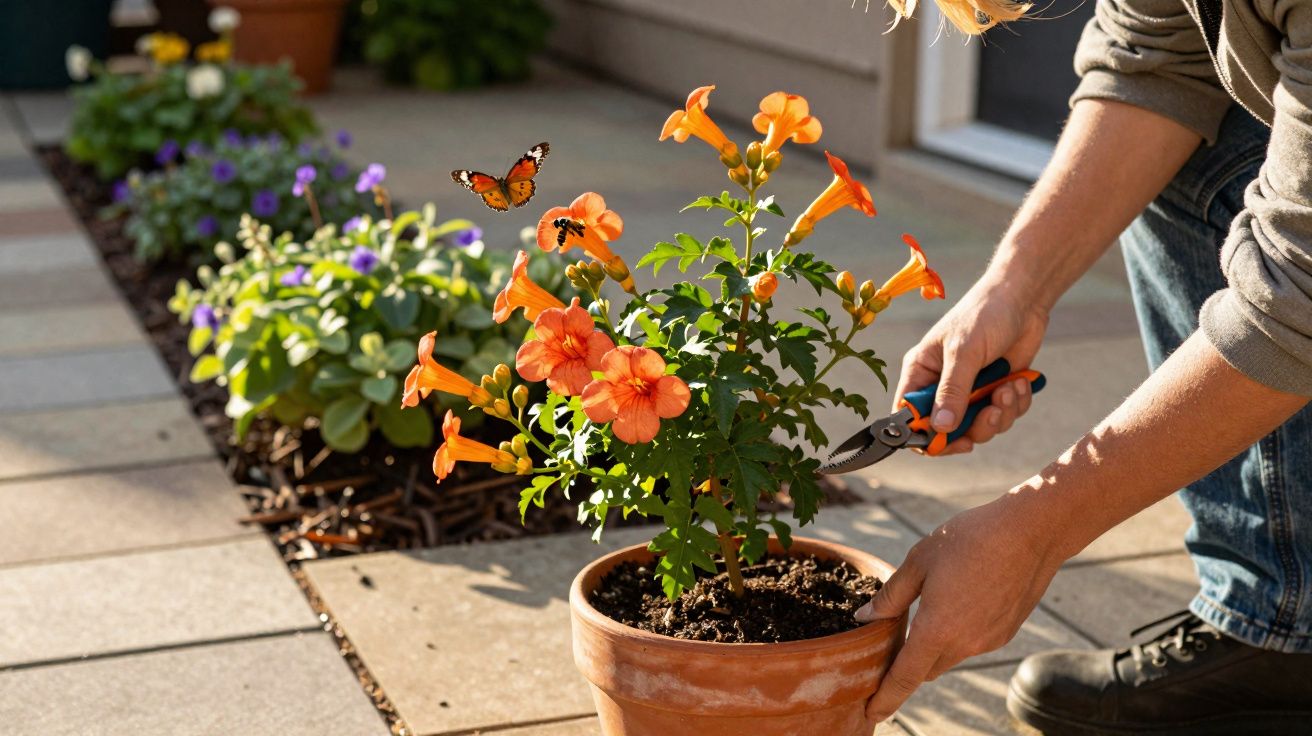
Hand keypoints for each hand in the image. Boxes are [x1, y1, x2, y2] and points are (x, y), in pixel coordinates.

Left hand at [855, 495, 1065, 720]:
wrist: (1031, 532)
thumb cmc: (970, 539)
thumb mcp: (919, 560)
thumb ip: (890, 596)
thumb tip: (865, 618)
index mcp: (937, 629)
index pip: (904, 678)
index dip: (885, 699)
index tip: (871, 715)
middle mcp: (964, 644)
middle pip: (925, 669)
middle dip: (907, 664)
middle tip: (890, 641)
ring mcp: (988, 642)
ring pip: (949, 655)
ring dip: (934, 645)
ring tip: (930, 606)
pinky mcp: (1005, 634)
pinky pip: (971, 643)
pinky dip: (957, 633)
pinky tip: (961, 598)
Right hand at [895, 277, 1048, 453]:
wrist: (1023, 300)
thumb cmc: (984, 314)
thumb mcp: (964, 352)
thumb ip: (952, 391)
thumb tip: (940, 427)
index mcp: (921, 372)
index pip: (910, 416)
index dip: (926, 435)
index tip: (952, 440)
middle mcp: (942, 386)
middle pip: (948, 431)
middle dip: (975, 426)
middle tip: (992, 412)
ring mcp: (970, 391)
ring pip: (979, 427)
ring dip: (1001, 413)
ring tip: (1010, 388)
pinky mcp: (995, 392)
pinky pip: (1003, 416)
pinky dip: (1016, 404)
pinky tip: (1020, 382)